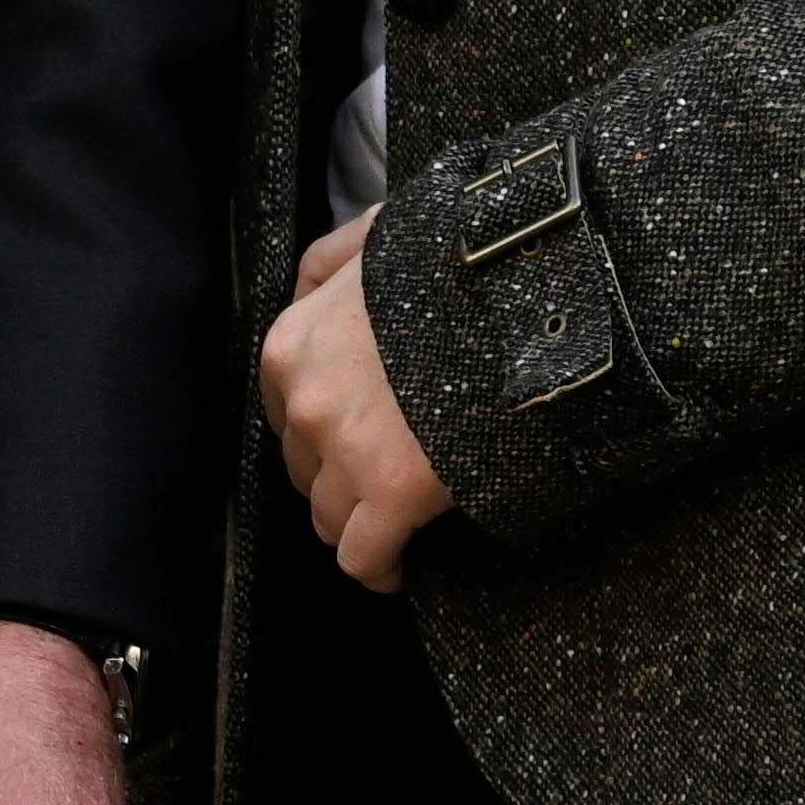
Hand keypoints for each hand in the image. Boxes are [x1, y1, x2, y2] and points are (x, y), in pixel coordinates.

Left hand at [258, 208, 452, 590]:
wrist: (522, 291)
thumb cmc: (454, 260)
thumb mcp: (373, 234)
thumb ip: (327, 262)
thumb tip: (307, 292)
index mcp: (293, 342)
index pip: (282, 412)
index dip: (321, 430)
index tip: (356, 437)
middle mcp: (304, 398)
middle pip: (303, 468)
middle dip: (338, 476)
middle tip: (386, 474)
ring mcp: (343, 448)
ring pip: (326, 519)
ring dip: (358, 524)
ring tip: (398, 522)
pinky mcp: (390, 492)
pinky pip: (363, 559)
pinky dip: (381, 570)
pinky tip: (403, 567)